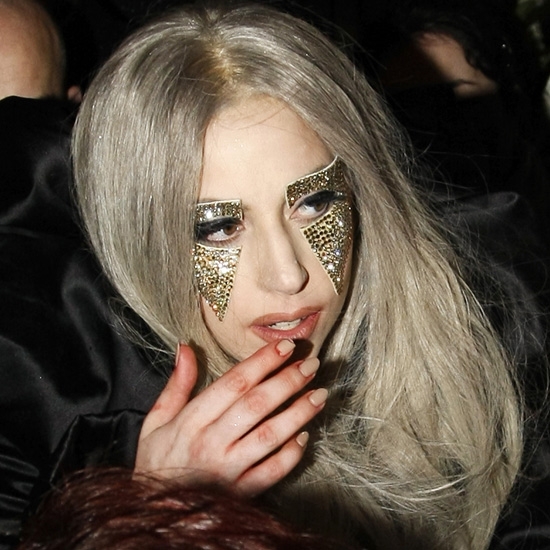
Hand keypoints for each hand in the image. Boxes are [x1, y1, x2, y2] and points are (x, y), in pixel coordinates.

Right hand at [136, 339, 326, 495]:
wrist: (155, 512)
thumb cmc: (158, 460)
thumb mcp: (156, 420)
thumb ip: (176, 384)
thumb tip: (185, 347)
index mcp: (190, 421)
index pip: (233, 384)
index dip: (262, 362)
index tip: (285, 347)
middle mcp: (211, 443)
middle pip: (257, 405)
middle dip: (287, 381)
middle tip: (311, 363)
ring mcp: (228, 470)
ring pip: (270, 436)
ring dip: (299, 413)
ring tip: (320, 394)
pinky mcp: (241, 493)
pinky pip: (272, 472)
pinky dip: (292, 454)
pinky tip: (305, 436)